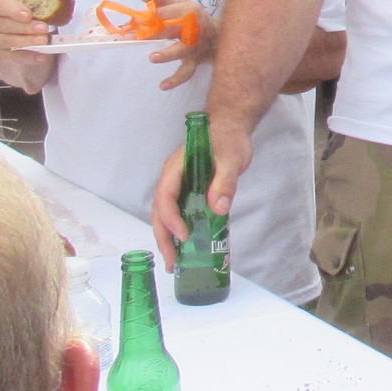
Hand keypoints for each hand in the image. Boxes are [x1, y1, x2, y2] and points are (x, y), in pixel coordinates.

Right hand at [0, 0, 56, 93]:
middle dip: (27, 27)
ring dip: (28, 41)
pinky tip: (41, 56)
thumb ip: (30, 4)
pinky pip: (13, 56)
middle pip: (6, 25)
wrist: (3, 34)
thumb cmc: (14, 16)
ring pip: (10, 41)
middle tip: (43, 28)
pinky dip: (28, 56)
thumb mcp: (20, 6)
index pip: (0, 5)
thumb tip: (48, 3)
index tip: (28, 15)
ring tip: (43, 40)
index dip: (14, 10)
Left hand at [139, 0, 213, 91]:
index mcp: (187, 11)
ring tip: (153, 58)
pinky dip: (176, 79)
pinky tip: (162, 86)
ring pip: (181, 51)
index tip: (127, 24)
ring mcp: (194, 46)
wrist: (220, 35)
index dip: (144, 18)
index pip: (163, 14)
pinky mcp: (194, 61)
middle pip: (170, 30)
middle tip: (130, 36)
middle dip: (149, 33)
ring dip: (168, 54)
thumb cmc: (194, 18)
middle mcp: (193, 28)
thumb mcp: (179, 3)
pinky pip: (186, 72)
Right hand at [150, 114, 252, 265]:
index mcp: (176, 169)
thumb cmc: (228, 140)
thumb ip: (224, 182)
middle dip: (164, 238)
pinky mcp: (188, 193)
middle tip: (172, 262)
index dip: (171, 218)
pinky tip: (186, 248)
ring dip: (168, 239)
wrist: (231, 128)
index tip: (184, 236)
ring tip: (175, 263)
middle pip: (160, 212)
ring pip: (166, 216)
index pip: (165, 197)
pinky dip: (179, 232)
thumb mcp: (231, 159)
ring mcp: (178, 187)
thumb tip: (218, 209)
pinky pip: (179, 214)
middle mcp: (172, 180)